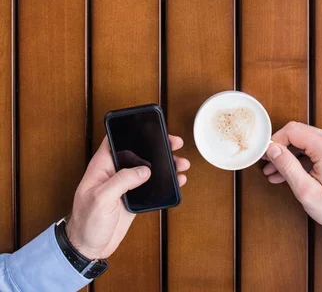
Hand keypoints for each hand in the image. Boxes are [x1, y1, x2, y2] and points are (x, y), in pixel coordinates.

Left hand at [65, 135, 188, 258]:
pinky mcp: (134, 199)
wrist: (88, 248)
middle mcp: (115, 172)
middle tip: (174, 143)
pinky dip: (166, 183)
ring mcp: (125, 185)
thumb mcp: (100, 198)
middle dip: (157, 146)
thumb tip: (144, 170)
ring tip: (181, 163)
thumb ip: (121, 181)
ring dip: (165, 165)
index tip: (151, 128)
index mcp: (102, 166)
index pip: (117, 140)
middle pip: (138, 152)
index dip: (133, 131)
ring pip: (148, 168)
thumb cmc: (85, 221)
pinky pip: (152, 187)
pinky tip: (177, 180)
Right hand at [263, 122, 321, 228]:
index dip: (275, 140)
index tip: (265, 153)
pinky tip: (289, 172)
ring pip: (305, 141)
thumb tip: (271, 149)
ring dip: (289, 154)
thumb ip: (287, 166)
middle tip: (267, 162)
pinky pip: (315, 148)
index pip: (293, 130)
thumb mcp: (306, 190)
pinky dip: (301, 158)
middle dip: (281, 148)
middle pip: (299, 133)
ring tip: (274, 171)